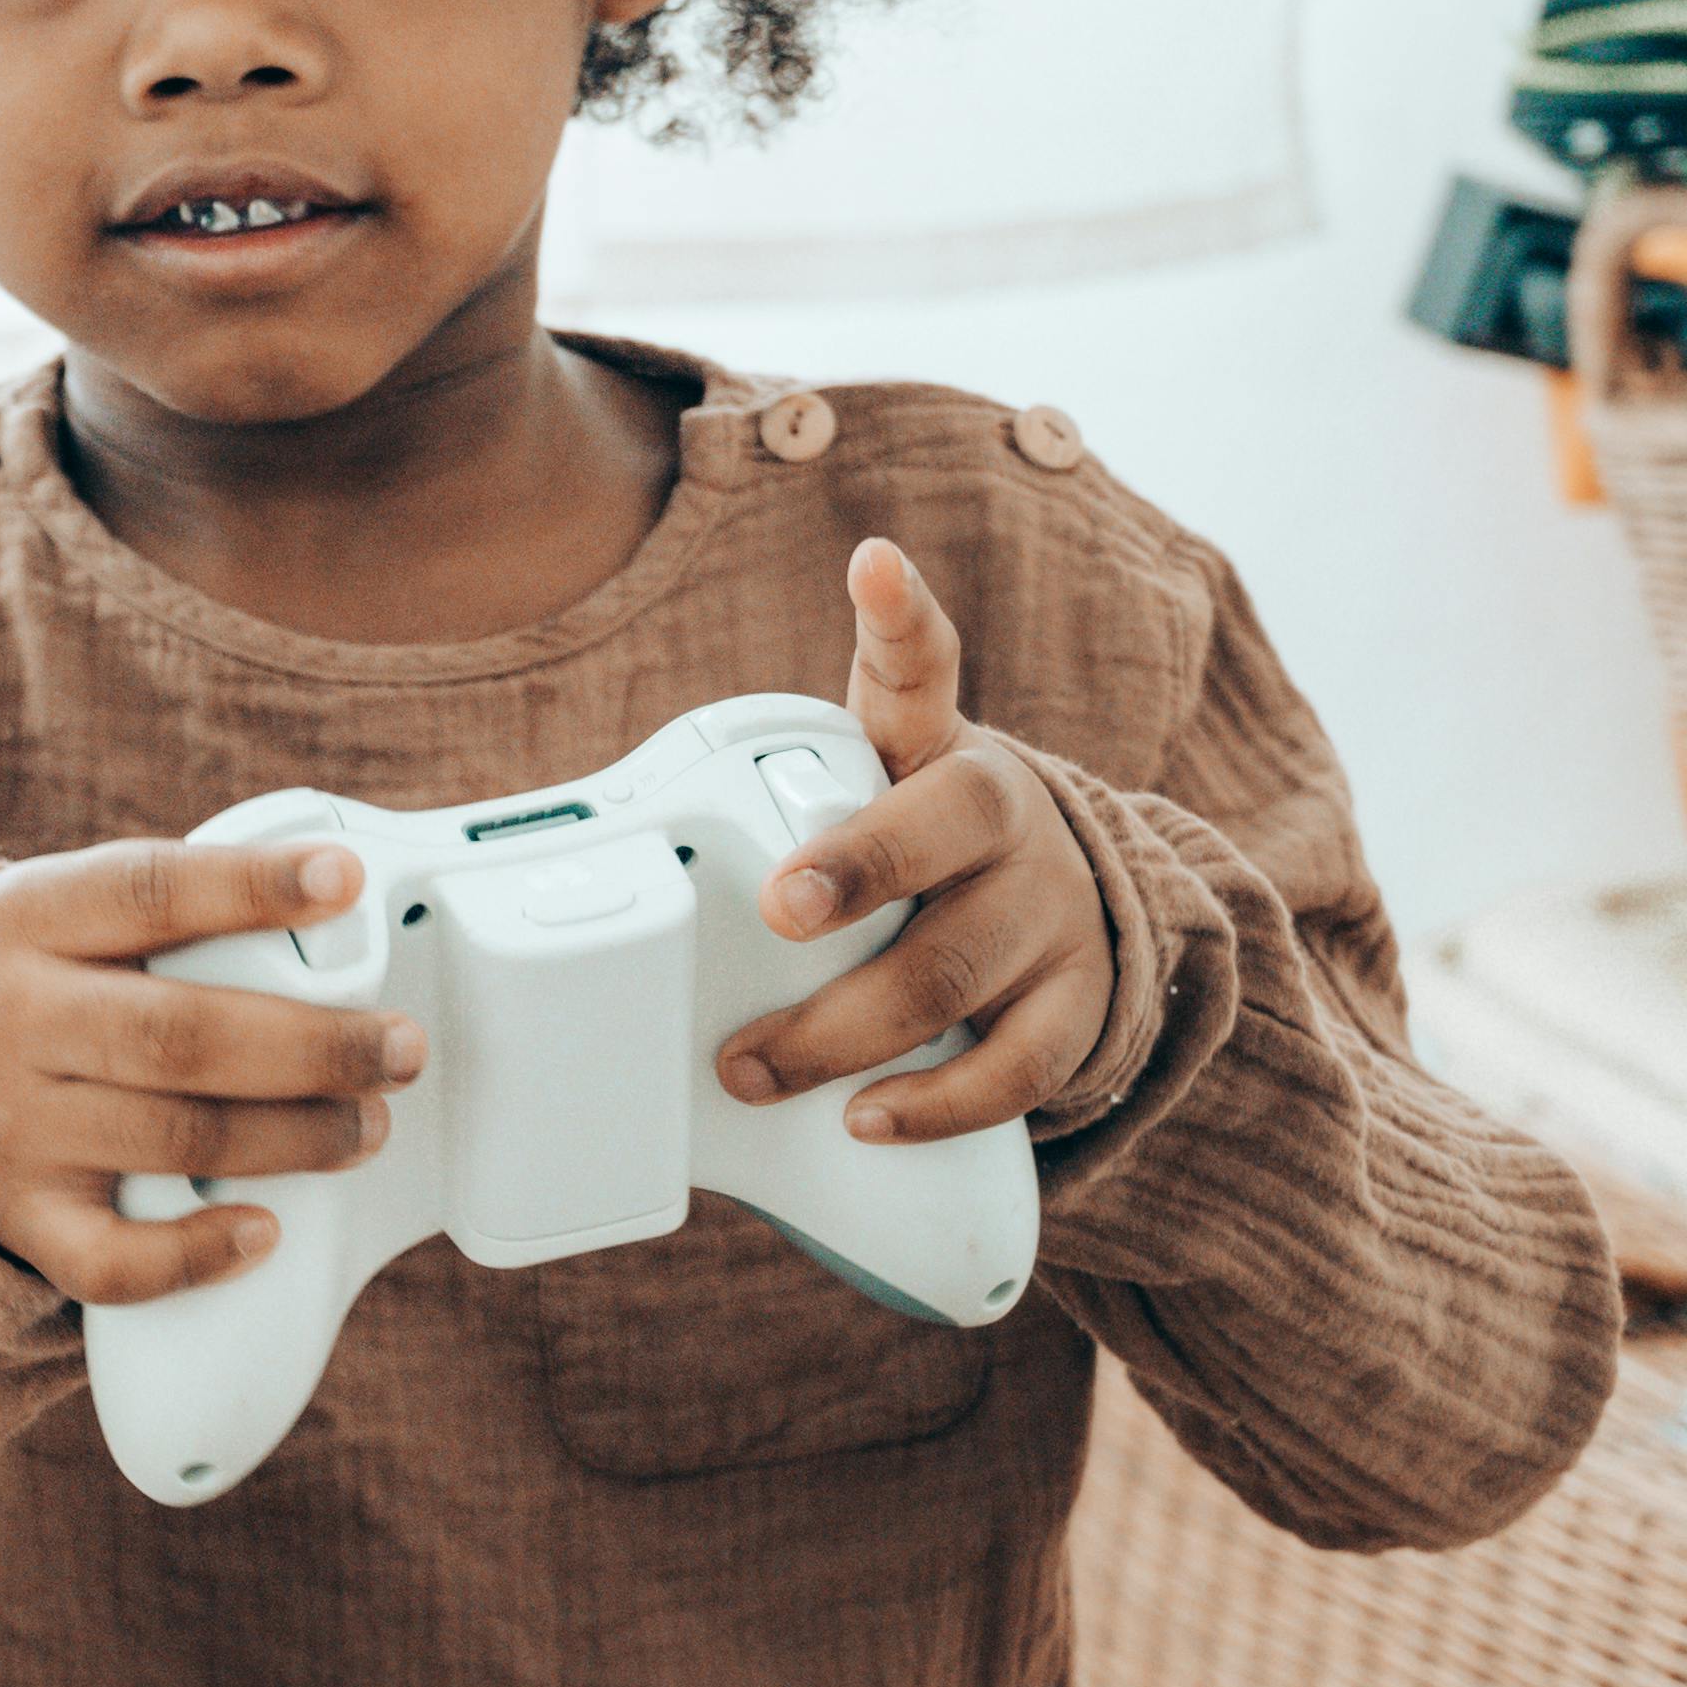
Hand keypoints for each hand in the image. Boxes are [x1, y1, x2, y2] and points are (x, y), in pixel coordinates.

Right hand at [0, 839, 427, 1303]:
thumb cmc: (26, 978)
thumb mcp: (60, 910)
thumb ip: (167, 911)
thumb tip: (335, 909)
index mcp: (29, 920)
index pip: (149, 892)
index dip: (251, 887)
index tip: (344, 881)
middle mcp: (14, 1021)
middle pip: (183, 1036)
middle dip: (314, 1046)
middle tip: (398, 1050)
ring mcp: (14, 1127)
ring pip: (175, 1140)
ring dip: (293, 1139)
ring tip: (364, 1126)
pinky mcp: (20, 1217)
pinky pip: (112, 1260)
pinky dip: (196, 1254)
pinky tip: (262, 1232)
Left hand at [714, 538, 1111, 1138]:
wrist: (1061, 914)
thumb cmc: (916, 856)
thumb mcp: (866, 793)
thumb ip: (770, 785)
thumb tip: (608, 824)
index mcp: (937, 752)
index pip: (919, 672)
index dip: (900, 619)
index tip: (873, 567)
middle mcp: (1005, 818)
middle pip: (943, 827)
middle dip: (857, 866)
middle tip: (777, 910)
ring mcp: (1050, 912)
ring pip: (956, 966)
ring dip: (847, 1028)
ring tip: (756, 1067)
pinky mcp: (1078, 1003)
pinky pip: (1019, 1065)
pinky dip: (938, 1101)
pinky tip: (869, 1119)